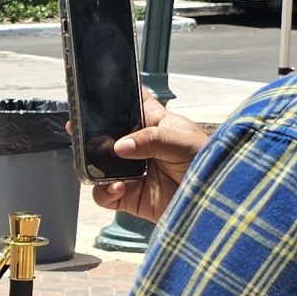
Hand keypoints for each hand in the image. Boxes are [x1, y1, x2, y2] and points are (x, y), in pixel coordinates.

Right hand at [88, 94, 214, 224]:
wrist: (218, 202)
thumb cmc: (210, 163)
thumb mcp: (183, 142)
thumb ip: (152, 139)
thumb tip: (120, 146)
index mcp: (155, 124)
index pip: (132, 104)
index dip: (115, 96)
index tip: (95, 93)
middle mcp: (140, 146)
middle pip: (107, 136)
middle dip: (91, 134)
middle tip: (78, 128)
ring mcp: (133, 172)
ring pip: (100, 166)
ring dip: (95, 165)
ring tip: (102, 165)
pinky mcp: (130, 197)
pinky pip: (105, 195)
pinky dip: (104, 192)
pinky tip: (118, 187)